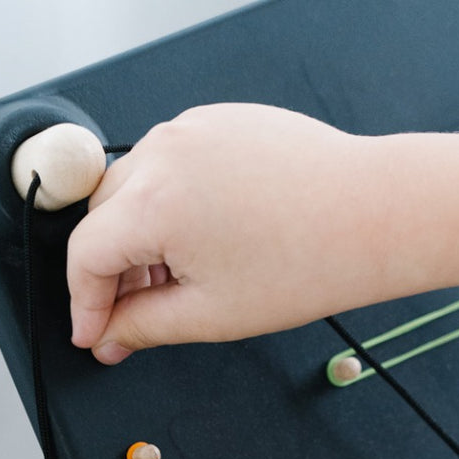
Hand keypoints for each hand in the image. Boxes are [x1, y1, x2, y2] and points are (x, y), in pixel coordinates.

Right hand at [67, 104, 398, 361]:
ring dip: (139, 237)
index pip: (84, 255)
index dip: (84, 304)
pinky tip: (205, 242)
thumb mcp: (212, 314)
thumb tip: (109, 337)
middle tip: (133, 318)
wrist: (375, 216)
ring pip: (134, 188)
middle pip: (102, 217)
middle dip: (110, 272)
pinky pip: (172, 165)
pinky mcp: (221, 121)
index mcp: (153, 203)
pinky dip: (171, 204)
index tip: (93, 334)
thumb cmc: (309, 262)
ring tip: (179, 281)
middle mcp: (164, 153)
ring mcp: (192, 129)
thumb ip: (144, 327)